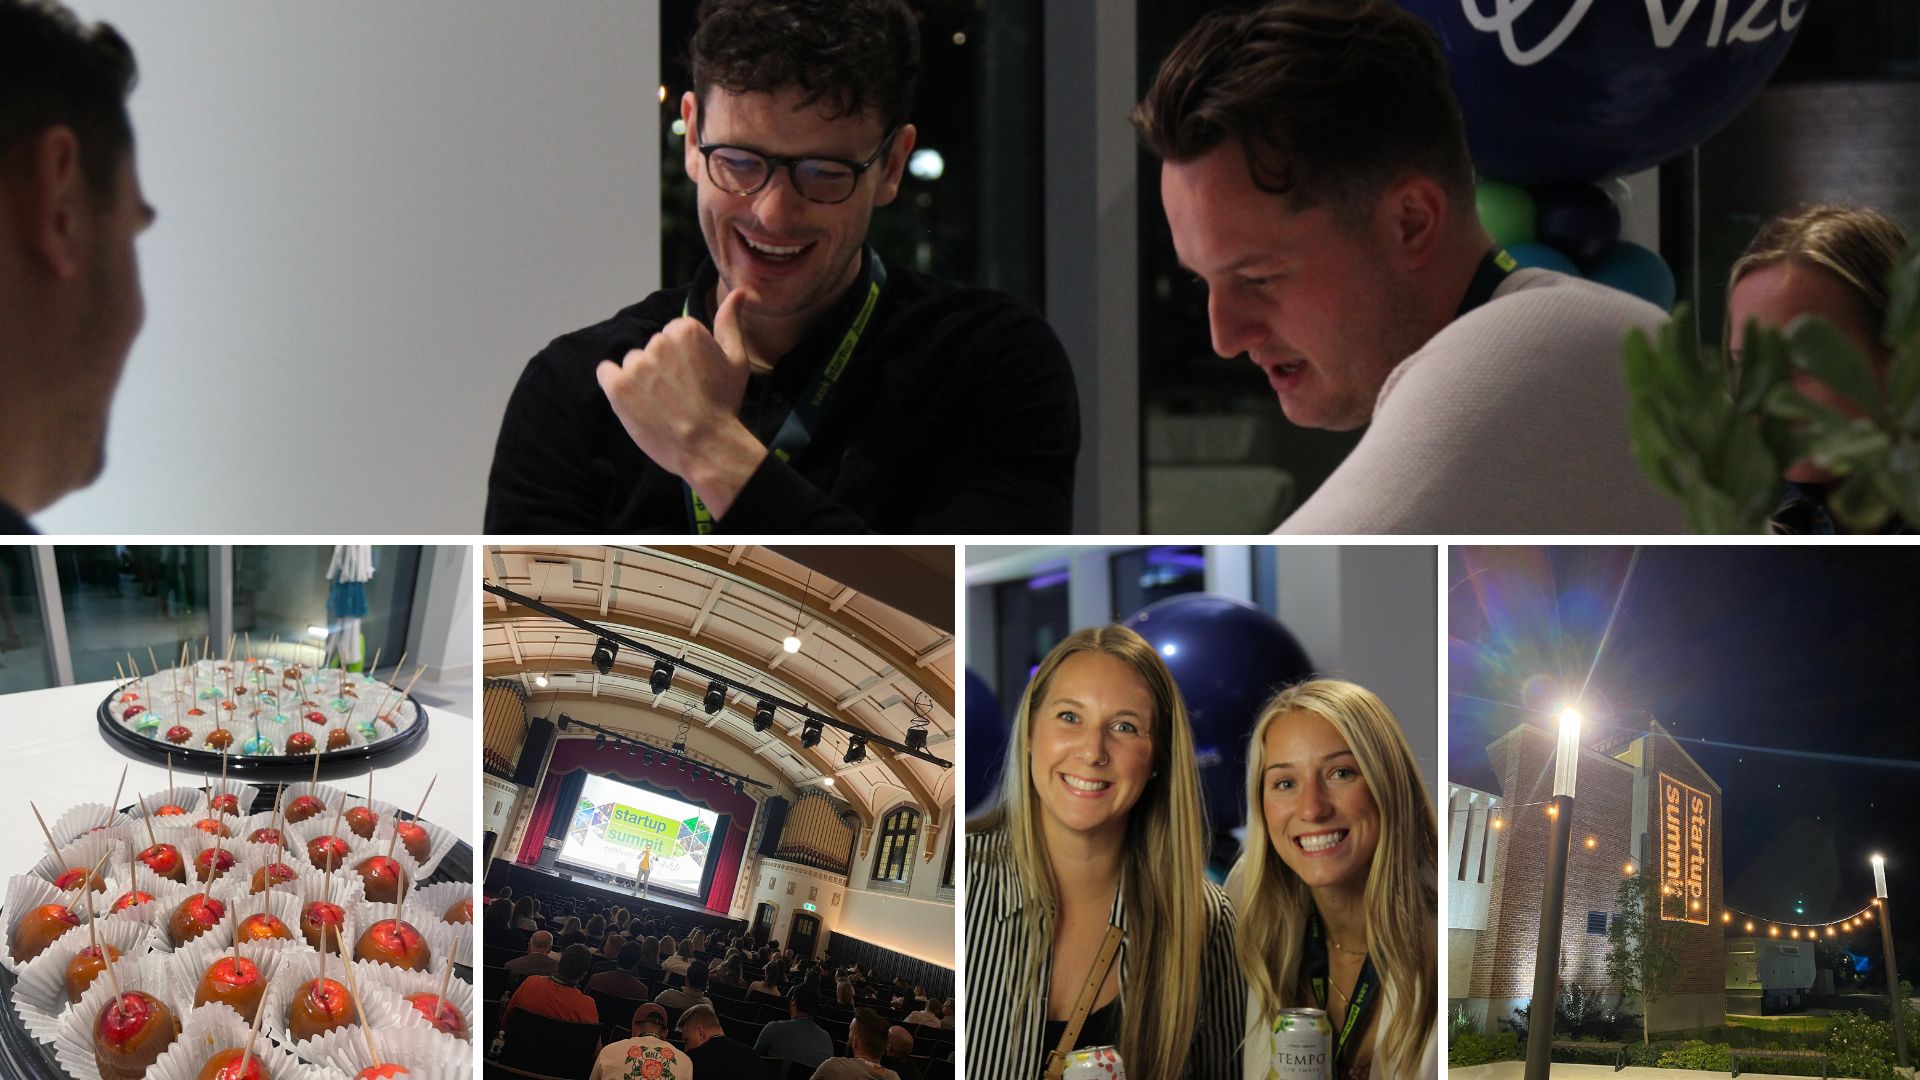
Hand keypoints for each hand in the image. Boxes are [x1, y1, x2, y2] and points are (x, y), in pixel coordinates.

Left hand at [596, 287, 768, 518]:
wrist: (708, 446)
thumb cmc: (725, 404)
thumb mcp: (736, 360)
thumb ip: (729, 322)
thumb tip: (738, 292)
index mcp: (685, 329)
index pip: (672, 335)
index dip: (682, 360)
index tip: (692, 380)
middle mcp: (658, 341)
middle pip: (651, 349)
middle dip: (661, 369)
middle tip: (678, 396)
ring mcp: (636, 364)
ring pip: (631, 363)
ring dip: (640, 380)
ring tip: (660, 404)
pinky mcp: (617, 386)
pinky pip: (606, 372)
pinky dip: (615, 385)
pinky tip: (634, 401)